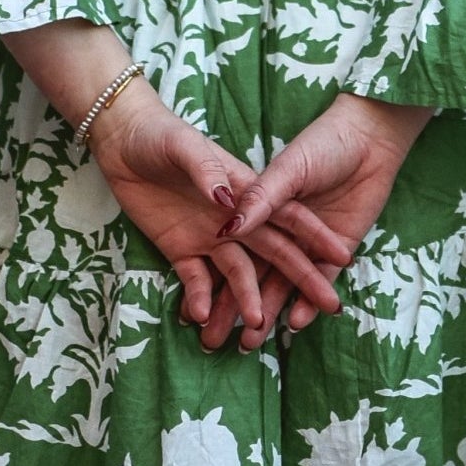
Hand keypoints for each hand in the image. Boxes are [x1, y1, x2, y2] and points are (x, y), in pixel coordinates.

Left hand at [87, 75, 353, 330]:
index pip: (289, 216)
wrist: (122, 141)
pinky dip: (199, 298)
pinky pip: (195, 279)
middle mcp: (235, 219)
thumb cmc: (161, 135)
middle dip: (301, 279)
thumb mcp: (183, 147)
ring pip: (237, 275)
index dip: (316, 236)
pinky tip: (201, 316)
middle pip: (275, 252)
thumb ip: (207, 171)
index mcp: (246, 189)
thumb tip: (230, 204)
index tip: (343, 257)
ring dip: (246, 300)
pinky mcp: (180, 249)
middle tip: (329, 307)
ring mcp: (209, 237)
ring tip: (254, 330)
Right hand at [198, 92, 435, 351]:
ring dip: (268, 311)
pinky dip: (307, 301)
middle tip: (214, 341)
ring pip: (283, 282)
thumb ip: (260, 198)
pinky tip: (294, 322)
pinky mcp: (340, 247)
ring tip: (249, 343)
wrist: (370, 135)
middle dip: (234, 307)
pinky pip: (321, 278)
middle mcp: (279, 227)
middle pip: (251, 272)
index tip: (200, 309)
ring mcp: (310, 241)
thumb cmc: (322, 144)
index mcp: (260, 206)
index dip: (217, 277)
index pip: (234, 248)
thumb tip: (228, 229)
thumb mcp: (286, 169)